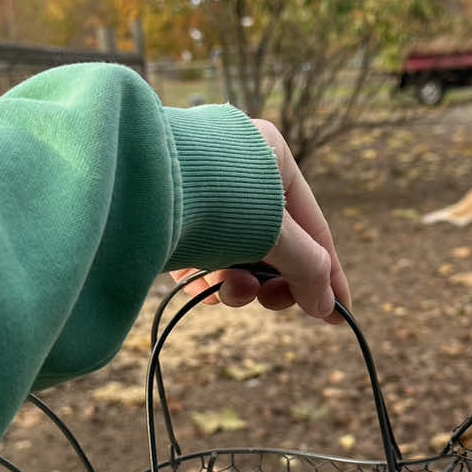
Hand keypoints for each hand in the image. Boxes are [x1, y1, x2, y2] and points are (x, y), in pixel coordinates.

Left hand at [169, 118, 351, 322]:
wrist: (132, 184)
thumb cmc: (214, 195)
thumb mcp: (274, 233)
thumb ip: (307, 269)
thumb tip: (327, 306)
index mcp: (273, 155)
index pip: (315, 228)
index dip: (329, 275)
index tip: (339, 316)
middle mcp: (239, 169)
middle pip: (276, 244)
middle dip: (273, 281)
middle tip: (270, 304)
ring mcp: (203, 191)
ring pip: (238, 254)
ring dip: (238, 283)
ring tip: (227, 292)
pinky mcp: (170, 214)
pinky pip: (203, 255)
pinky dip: (207, 276)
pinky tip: (200, 287)